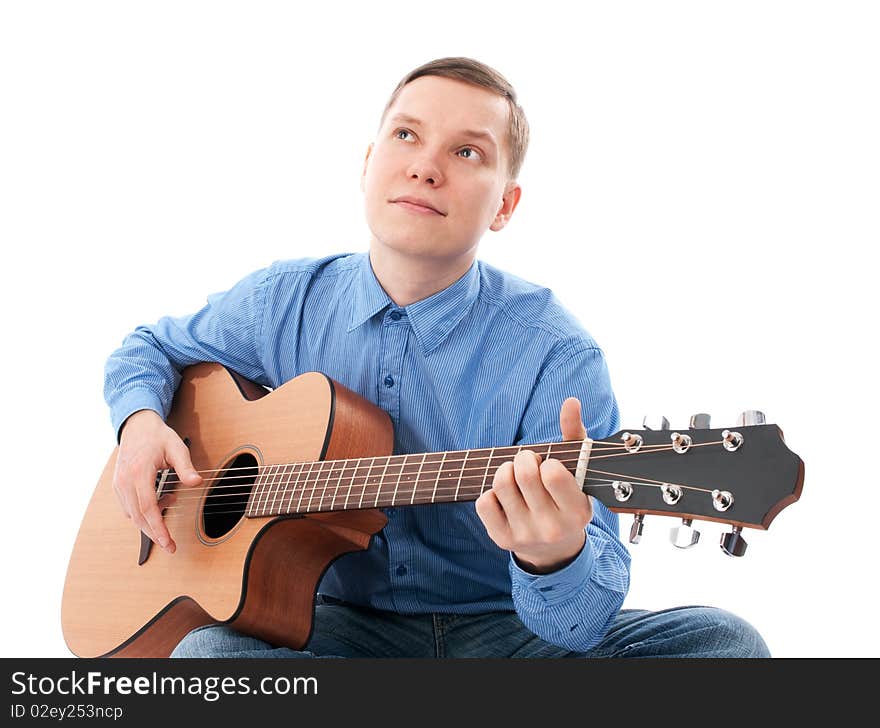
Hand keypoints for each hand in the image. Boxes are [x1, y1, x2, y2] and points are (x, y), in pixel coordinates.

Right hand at [112, 409, 201, 552]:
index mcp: (139, 472)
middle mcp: (125, 481)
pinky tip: (160, 500)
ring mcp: (119, 484)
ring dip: (151, 520)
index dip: (158, 528)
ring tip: (171, 502)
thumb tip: (196, 483)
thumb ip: (186, 467)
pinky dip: (144, 511)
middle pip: (138, 517)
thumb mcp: (177, 448)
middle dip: (155, 534)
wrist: (136, 426)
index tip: (168, 543)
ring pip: (132, 515)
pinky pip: (129, 508)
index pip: (148, 508)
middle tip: (171, 546)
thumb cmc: (157, 436)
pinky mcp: (118, 486)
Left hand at [475, 397, 592, 573]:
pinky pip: (483, 502)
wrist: (555, 549)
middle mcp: (552, 527)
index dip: (546, 461)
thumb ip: (575, 434)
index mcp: (577, 511)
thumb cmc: (566, 498)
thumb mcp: (578, 471)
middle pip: (523, 474)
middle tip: (528, 463)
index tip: (549, 465)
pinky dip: (490, 492)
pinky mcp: (502, 539)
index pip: (553, 473)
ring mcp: (525, 535)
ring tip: (515, 475)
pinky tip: (505, 496)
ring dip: (505, 470)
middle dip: (523, 459)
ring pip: (500, 484)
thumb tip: (570, 402)